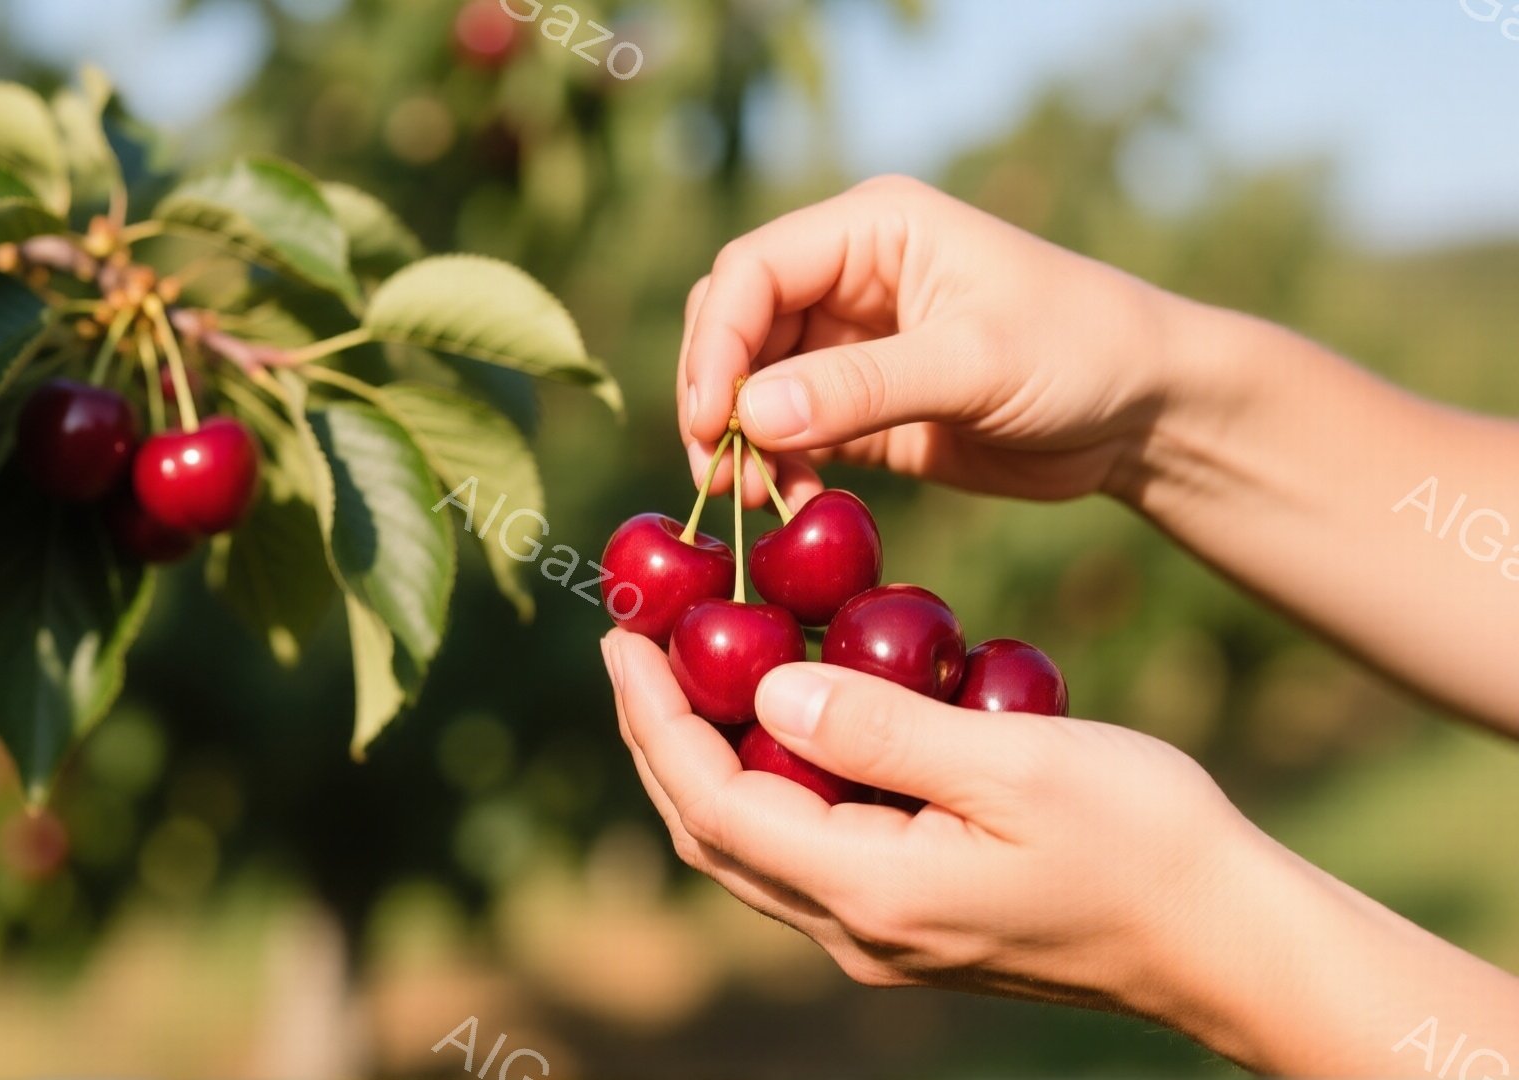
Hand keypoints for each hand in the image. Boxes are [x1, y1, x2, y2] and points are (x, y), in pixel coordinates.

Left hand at [600, 628, 1270, 1029]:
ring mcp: (886, 934)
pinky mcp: (916, 919)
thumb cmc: (1146, 841)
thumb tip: (766, 691)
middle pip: (714, 833)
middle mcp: (859, 931)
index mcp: (872, 895)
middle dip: (660, 737)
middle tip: (636, 641)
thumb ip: (883, 729)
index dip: (653, 722)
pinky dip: (776, 779)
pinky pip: (810, 845)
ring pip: (756, 843)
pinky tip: (791, 712)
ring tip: (692, 665)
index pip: (714, 806)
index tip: (620, 637)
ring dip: (710, 758)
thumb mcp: (1014, 763)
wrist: (1231, 939)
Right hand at [677, 175, 1191, 506]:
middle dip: (714, 395)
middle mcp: (848, 275)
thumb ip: (860, 388)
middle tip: (717, 471)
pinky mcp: (860, 404)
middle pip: (734, 324)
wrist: (1147, 413)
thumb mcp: (974, 364)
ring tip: (754, 498)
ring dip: (740, 440)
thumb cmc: (1081, 353)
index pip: (753, 271)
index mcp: (873, 230)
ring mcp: (850, 341)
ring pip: (751, 383)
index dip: (716, 344)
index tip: (708, 422)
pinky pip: (787, 430)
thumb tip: (748, 414)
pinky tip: (791, 503)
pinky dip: (775, 466)